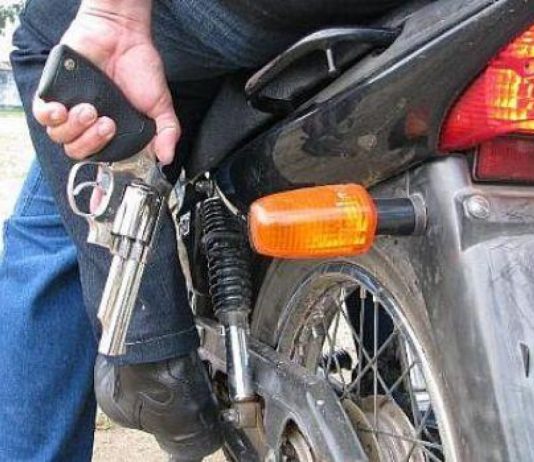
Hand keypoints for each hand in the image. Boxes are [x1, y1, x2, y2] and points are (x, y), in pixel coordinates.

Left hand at [33, 0, 179, 164]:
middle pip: (77, 151)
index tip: (111, 163)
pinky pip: (42, 115)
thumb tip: (167, 156)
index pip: (101, 157)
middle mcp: (89, 124)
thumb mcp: (161, 105)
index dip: (104, 161)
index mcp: (111, 132)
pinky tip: (62, 110)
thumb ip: (167, 132)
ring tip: (90, 109)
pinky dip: (50, 117)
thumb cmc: (140, 67)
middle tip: (107, 123)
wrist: (123, 34)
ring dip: (75, 128)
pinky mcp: (54, 92)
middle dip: (91, 142)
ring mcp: (71, 109)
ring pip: (59, 136)